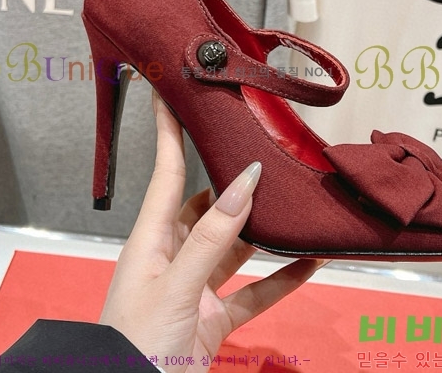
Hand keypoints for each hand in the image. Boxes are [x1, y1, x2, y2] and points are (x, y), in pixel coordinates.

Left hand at [100, 91, 324, 372]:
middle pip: (208, 207)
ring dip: (263, 232)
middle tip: (259, 156)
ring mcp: (195, 286)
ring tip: (291, 206)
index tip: (171, 95)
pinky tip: (308, 264)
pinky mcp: (213, 316)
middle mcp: (173, 256)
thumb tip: (243, 184)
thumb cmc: (133, 345)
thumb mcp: (174, 286)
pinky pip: (254, 291)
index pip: (166, 173)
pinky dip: (281, 279)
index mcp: (151, 240)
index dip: (169, 132)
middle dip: (233, 184)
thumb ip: (211, 237)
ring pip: (235, 247)